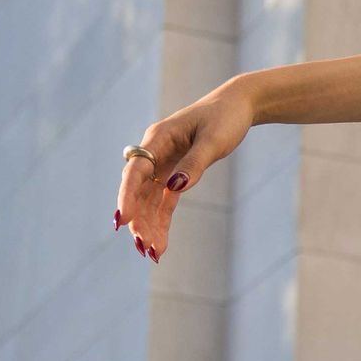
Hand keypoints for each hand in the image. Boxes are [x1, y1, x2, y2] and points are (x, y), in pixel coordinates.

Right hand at [112, 79, 254, 261]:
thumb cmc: (226, 118)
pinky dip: (161, 222)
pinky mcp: (175, 174)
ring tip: (152, 253)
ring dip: (149, 226)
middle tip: (142, 246)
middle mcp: (155, 153)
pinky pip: (164, 202)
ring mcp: (163, 165)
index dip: (127, 196)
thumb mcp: (214, 141)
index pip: (136, 171)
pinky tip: (159, 245)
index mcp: (158, 138)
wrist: (238, 106)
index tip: (122, 220)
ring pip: (149, 201)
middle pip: (138, 190)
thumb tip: (175, 188)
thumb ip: (195, 164)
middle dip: (138, 219)